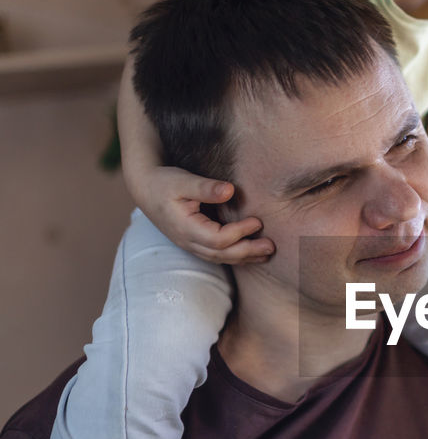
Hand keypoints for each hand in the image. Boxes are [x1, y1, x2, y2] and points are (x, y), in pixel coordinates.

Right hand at [137, 167, 274, 264]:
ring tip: (266, 254)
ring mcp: (190, 244)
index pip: (218, 239)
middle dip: (247, 251)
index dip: (239, 233)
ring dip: (244, 257)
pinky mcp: (194, 242)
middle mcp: (188, 241)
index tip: (257, 221)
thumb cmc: (164, 182)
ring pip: (220, 258)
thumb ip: (205, 187)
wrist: (146, 188)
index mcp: (185, 227)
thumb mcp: (182, 180)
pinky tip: (251, 253)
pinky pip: (216, 255)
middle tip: (271, 246)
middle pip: (221, 254)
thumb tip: (230, 190)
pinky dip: (235, 255)